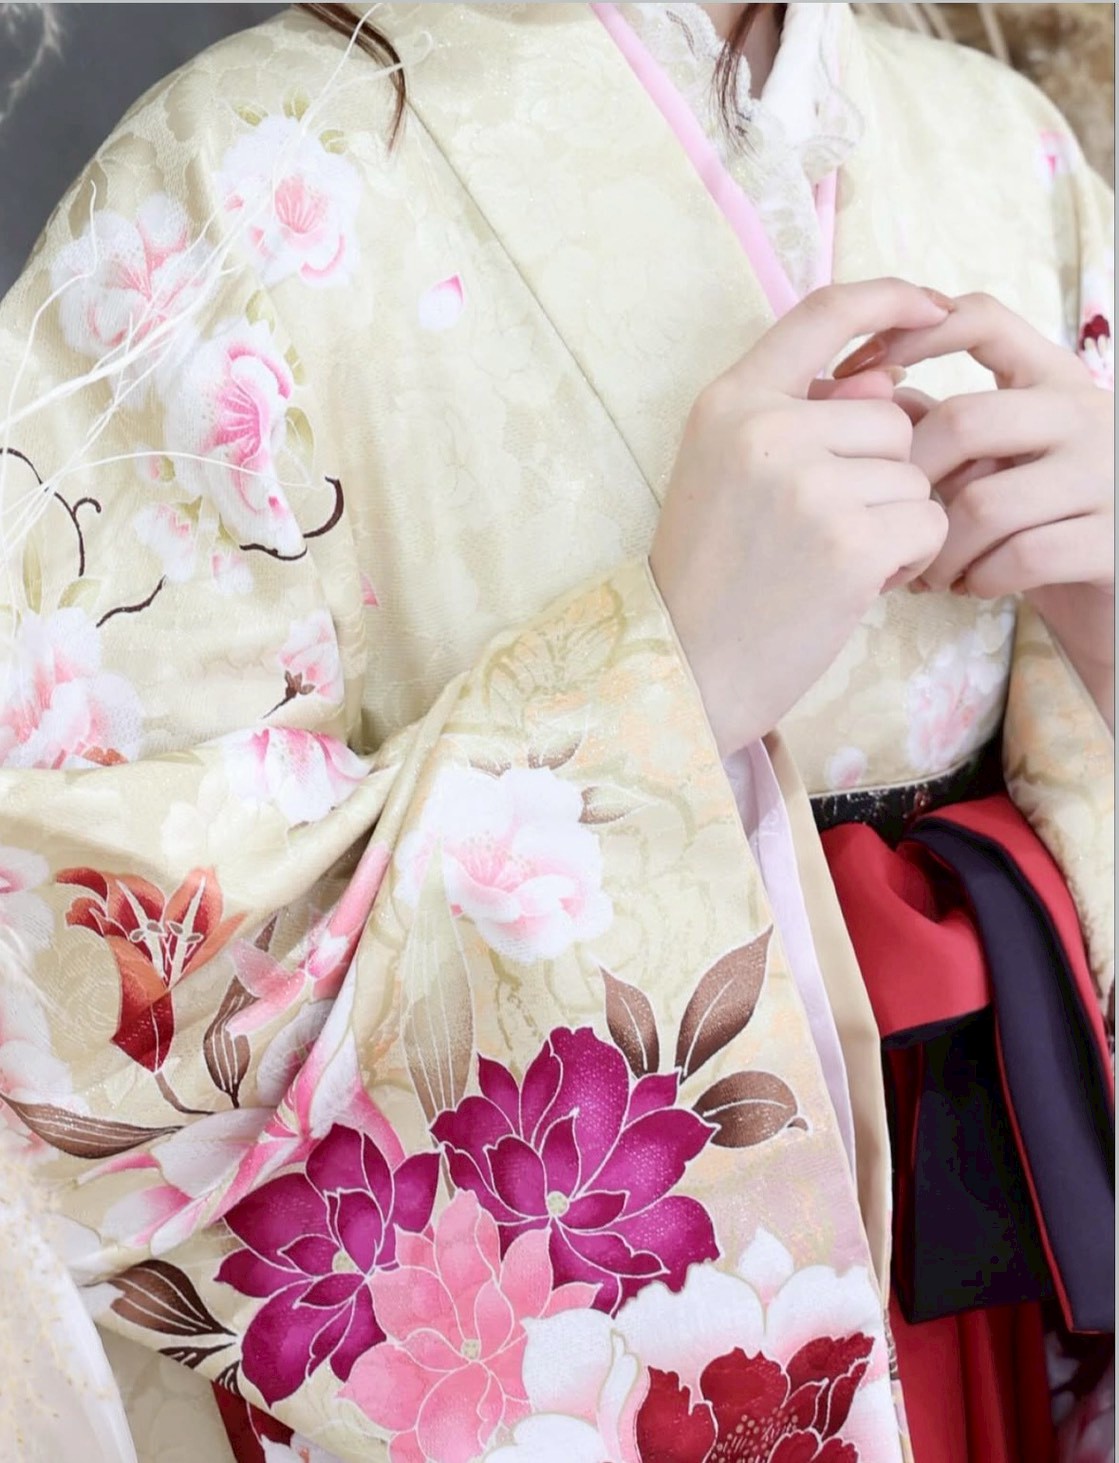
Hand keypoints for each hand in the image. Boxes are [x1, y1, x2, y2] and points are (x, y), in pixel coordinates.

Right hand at [650, 279, 950, 757]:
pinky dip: (908, 558)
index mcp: (729, 402)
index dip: (889, 298)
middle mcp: (766, 430)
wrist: (684, 667)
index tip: (931, 308)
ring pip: (912, 474)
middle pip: (889, 416)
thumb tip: (888, 380)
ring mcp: (807, 485)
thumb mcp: (727, 472)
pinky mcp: (848, 542)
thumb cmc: (709, 574)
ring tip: (831, 561)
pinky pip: (926, 522)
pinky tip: (858, 584)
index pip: (823, 310)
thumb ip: (800, 415)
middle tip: (828, 528)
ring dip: (892, 521)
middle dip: (880, 473)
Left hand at [837, 292, 1114, 725]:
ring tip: (929, 572)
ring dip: (938, 550)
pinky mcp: (1112, 540)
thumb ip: (933, 424)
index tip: (856, 369)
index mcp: (1051, 378)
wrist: (1109, 596)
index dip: (909, 334)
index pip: (981, 319)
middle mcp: (1086, 413)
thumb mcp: (988, 462)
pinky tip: (972, 587)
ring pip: (983, 504)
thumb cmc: (1034, 523)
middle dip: (909, 484)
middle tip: (893, 523)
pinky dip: (979, 580)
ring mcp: (1107, 475)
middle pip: (964, 422)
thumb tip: (850, 388)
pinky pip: (1019, 557)